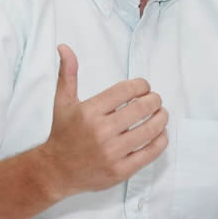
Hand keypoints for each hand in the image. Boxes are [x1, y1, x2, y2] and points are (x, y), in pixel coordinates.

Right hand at [39, 45, 168, 198]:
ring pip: (150, 130)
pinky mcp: (120, 171)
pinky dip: (161, 140)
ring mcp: (112, 153)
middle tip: (155, 99)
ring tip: (161, 113)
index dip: (142, 85)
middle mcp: (101, 132)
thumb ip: (68, 74)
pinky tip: (160, 133)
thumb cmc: (63, 133)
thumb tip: (64, 47)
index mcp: (89, 112)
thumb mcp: (62, 102)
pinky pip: (150, 152)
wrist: (55, 171)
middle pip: (142, 108)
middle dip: (154, 100)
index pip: (127, 90)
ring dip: (162, 118)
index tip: (144, 87)